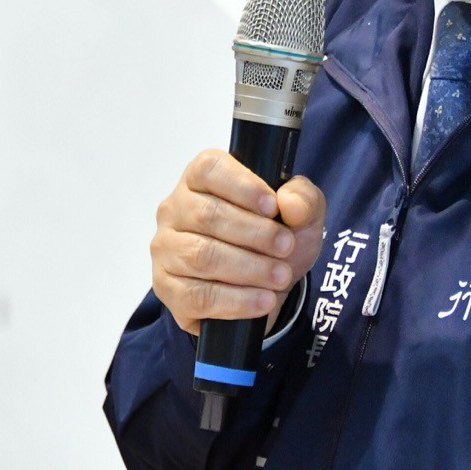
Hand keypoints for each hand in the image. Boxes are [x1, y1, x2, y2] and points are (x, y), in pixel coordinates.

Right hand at [153, 151, 325, 335]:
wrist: (268, 287)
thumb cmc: (274, 240)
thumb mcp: (302, 215)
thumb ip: (304, 200)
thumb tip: (290, 204)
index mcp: (201, 179)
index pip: (209, 169)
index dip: (242, 186)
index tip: (272, 207)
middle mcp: (175, 209)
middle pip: (207, 214)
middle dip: (254, 234)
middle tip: (286, 247)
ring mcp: (166, 249)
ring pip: (201, 256)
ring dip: (248, 268)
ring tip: (280, 276)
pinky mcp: (168, 289)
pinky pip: (198, 296)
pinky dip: (236, 300)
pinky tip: (263, 300)